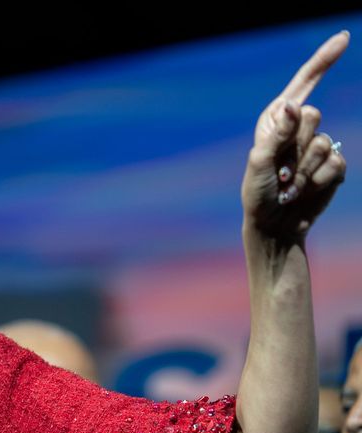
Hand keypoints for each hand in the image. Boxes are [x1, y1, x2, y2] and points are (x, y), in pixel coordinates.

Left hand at [241, 31, 348, 242]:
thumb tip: (294, 105)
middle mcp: (298, 129)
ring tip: (288, 185)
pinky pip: (336, 163)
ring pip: (324, 143)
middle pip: (313, 116)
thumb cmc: (258, 193)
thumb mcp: (260, 162)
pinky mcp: (332, 166)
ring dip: (304, 171)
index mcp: (276, 121)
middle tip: (279, 171)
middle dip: (295, 147)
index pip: (303, 84)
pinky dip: (318, 181)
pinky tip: (304, 192)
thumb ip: (278, 134)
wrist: (274, 225)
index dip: (324, 60)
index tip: (345, 37)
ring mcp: (317, 147)